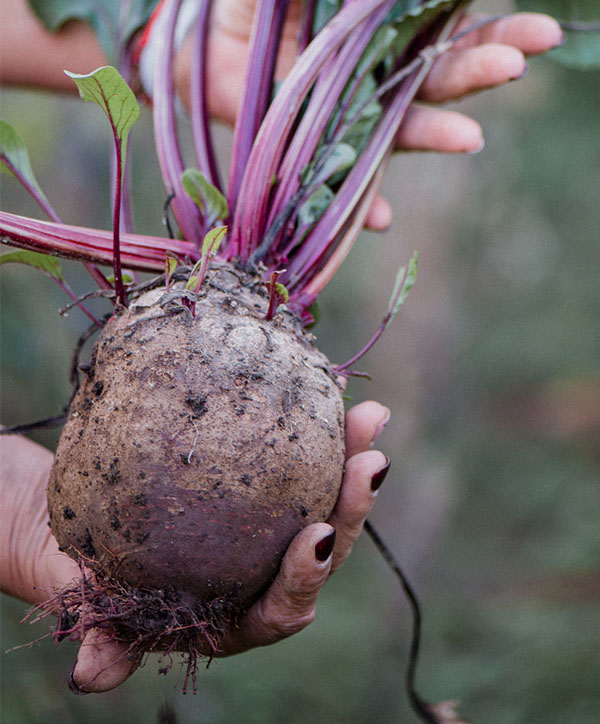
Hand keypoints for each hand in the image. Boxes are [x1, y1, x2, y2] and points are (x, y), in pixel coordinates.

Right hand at [1, 401, 390, 692]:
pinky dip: (319, 432)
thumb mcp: (91, 604)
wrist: (78, 532)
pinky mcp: (262, 493)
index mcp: (233, 616)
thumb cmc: (90, 574)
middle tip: (370, 461)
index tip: (315, 538)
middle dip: (351, 509)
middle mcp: (260, 575)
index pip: (281, 608)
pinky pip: (300, 464)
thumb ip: (106, 639)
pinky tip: (332, 392)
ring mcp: (266, 531)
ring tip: (369, 414)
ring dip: (350, 458)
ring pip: (324, 500)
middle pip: (322, 549)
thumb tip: (93, 675)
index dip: (304, 579)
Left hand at [174, 3, 562, 228]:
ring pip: (401, 131)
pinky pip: (342, 188)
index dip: (489, 28)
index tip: (535, 29)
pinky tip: (380, 219)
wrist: (195, 48)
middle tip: (516, 63)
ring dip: (436, 133)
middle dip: (479, 69)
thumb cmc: (247, 8)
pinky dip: (361, 207)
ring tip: (470, 136)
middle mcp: (373, 82)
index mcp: (378, 35)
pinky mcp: (314, 158)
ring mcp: (347, 123)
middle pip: (436, 79)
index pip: (444, 31)